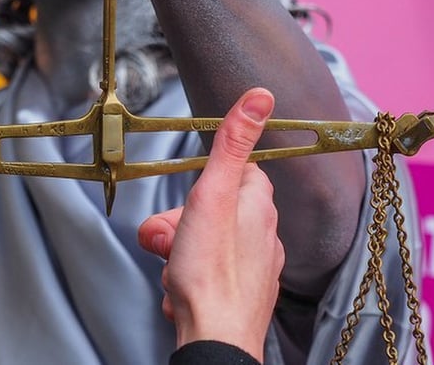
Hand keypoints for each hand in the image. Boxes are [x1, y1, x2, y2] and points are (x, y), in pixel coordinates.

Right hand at [138, 88, 284, 361]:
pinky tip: (181, 288)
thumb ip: (231, 143)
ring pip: (206, 244)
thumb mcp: (213, 193)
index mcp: (259, 205)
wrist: (214, 337)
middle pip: (214, 211)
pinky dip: (189, 279)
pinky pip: (207, 275)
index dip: (204, 183)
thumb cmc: (209, 270)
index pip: (236, 173)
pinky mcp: (242, 296)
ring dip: (180, 252)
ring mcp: (255, 269)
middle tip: (169, 238)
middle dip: (180, 223)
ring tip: (173, 267)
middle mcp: (264, 235)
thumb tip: (260, 97)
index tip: (190, 196)